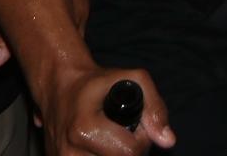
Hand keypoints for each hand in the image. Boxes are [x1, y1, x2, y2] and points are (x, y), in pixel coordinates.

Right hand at [39, 65, 173, 154]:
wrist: (59, 87)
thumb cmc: (97, 83)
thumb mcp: (132, 79)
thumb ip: (155, 106)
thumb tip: (167, 141)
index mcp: (84, 129)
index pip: (130, 152)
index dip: (141, 139)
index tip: (135, 125)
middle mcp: (69, 151)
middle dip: (129, 150)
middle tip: (123, 132)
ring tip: (111, 139)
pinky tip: (102, 147)